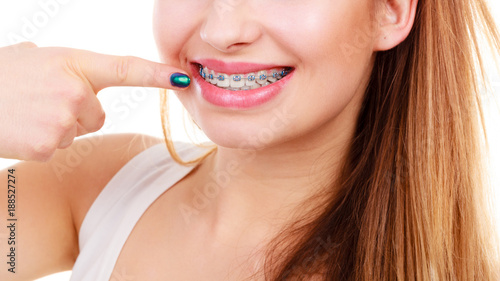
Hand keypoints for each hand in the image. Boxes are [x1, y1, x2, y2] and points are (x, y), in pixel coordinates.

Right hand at [0, 42, 189, 160]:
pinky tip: (21, 129)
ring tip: (26, 113)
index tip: (181, 79)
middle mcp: (74, 90)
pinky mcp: (49, 144)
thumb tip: (71, 74)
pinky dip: (42, 143)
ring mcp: (63, 118)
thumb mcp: (31, 58)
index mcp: (72, 62)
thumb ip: (60, 66)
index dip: (156, 74)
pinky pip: (59, 148)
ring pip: (77, 133)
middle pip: (97, 115)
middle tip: (39, 103)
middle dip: (75, 114)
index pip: (125, 68)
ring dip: (57, 128)